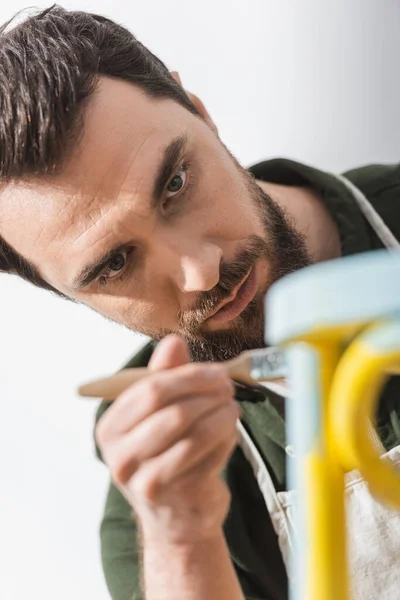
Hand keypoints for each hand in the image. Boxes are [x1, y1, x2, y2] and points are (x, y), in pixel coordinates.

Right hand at [95, 335, 239, 544]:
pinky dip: (224, 440)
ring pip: (193, 434)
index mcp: (111, 428)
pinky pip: (206, 457)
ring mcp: (143, 479)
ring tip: (232, 410)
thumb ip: (165, 377)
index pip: (150, 389)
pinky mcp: (172, 496)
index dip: (188, 376)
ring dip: (221, 416)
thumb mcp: (159, 415)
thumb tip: (173, 342)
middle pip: (171, 410)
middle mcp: (119, 455)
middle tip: (228, 387)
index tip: (216, 371)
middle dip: (207, 393)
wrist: (175, 517)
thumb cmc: (166, 456)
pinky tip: (228, 434)